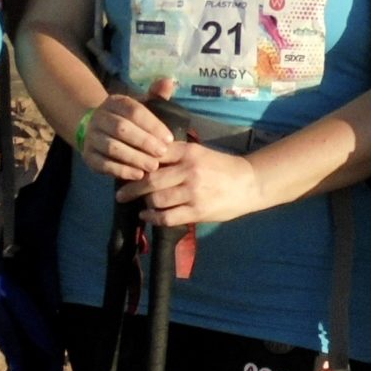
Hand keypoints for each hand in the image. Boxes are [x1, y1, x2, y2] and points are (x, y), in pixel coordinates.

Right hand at [80, 88, 181, 185]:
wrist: (99, 132)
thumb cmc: (130, 120)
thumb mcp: (143, 105)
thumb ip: (156, 96)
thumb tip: (169, 81)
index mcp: (115, 102)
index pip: (134, 111)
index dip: (153, 125)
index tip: (169, 139)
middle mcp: (100, 117)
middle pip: (121, 128)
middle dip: (144, 142)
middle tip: (162, 153)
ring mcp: (92, 137)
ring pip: (112, 147)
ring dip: (134, 158)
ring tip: (153, 166)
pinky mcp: (88, 156)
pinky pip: (104, 164)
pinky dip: (122, 170)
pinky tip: (138, 175)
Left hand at [124, 137, 265, 227]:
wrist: (250, 183)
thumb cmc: (221, 167)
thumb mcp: (200, 153)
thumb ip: (176, 156)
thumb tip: (145, 161)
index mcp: (188, 152)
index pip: (154, 154)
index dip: (136, 162)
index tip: (125, 169)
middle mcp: (189, 170)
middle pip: (150, 180)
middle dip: (131, 189)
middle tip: (120, 195)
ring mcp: (193, 192)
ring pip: (156, 199)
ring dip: (144, 204)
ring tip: (140, 205)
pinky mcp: (198, 210)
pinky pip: (168, 217)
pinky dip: (153, 218)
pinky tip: (148, 217)